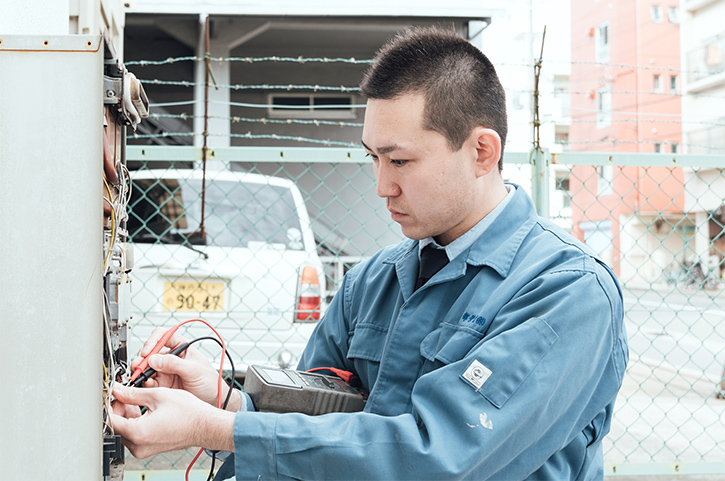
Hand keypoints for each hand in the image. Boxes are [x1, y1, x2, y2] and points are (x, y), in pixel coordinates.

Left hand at [110, 384, 234, 458]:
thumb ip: (133, 393)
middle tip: (125, 392)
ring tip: (138, 399)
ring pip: (125, 430)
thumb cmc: (188, 413)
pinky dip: (135, 422)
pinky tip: (144, 409)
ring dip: (127, 414)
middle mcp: (138, 446)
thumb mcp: (158, 395)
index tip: (112, 393)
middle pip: (116, 425)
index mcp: (138, 433)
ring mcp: (144, 449)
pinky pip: (135, 435)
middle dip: (119, 408)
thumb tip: (118, 390)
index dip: (109, 403)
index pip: (110, 419)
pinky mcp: (149, 448)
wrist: (205, 425)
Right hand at [132, 327, 232, 407]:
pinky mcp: (162, 384)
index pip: (162, 336)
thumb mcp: (194, 370)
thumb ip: (175, 364)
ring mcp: (165, 370)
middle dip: (142, 358)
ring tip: (141, 377)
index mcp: (181, 347)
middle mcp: (170, 357)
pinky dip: (144, 383)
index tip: (147, 352)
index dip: (152, 341)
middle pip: (150, 352)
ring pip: (146, 367)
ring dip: (141, 371)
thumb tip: (155, 359)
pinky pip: (148, 381)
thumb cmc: (210, 381)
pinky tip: (147, 385)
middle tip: (139, 367)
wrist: (212, 399)